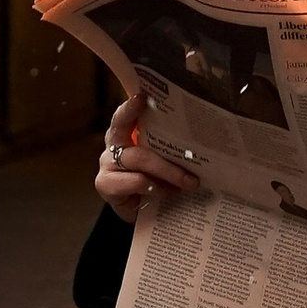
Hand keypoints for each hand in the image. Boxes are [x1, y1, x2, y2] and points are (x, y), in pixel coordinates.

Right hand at [95, 99, 197, 219]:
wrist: (140, 210)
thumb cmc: (154, 178)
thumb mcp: (162, 159)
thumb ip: (170, 147)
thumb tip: (201, 142)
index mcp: (125, 132)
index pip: (125, 115)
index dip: (131, 107)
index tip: (143, 97)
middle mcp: (113, 145)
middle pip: (134, 138)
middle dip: (167, 152)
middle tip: (192, 165)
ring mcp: (107, 164)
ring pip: (140, 160)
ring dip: (168, 172)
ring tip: (189, 183)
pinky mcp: (105, 184)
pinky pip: (136, 181)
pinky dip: (155, 187)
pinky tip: (167, 193)